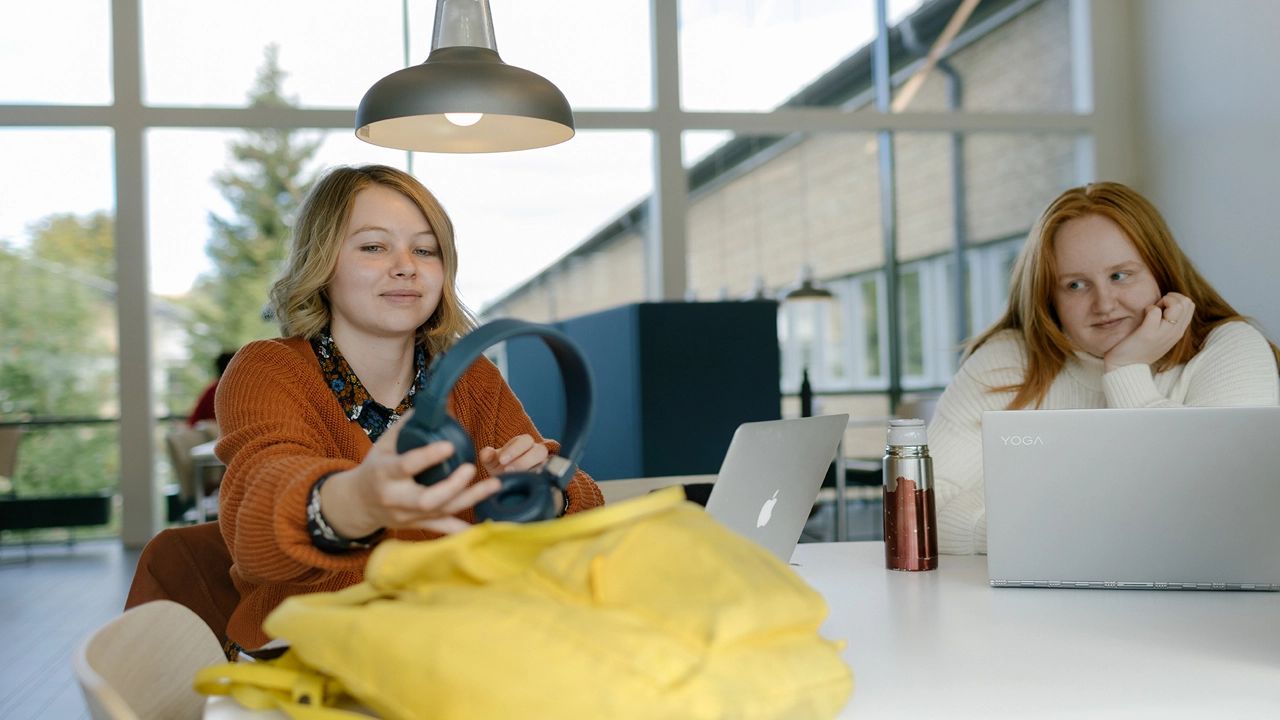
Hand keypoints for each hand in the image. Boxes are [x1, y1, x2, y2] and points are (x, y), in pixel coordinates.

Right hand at [318, 409, 500, 537]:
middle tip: (471, 469)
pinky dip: (463, 530)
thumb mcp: (382, 446)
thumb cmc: (374, 469)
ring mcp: (408, 516)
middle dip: (452, 486)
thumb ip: (406, 427)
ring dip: (470, 500)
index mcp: (385, 474)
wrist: (358, 504)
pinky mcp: (418, 525)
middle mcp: (396, 498)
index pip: (407, 466)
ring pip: (441, 513)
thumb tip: (430, 406)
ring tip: (494, 485)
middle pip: (426, 499)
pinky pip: (443, 530)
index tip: (449, 446)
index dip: (428, 456)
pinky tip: (486, 528)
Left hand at [477, 434, 548, 477]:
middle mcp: (535, 451)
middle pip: (540, 450)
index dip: (515, 449)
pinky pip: (546, 476)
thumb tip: (486, 452)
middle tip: (508, 470)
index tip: (502, 460)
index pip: (526, 440)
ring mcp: (541, 463)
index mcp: (523, 442)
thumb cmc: (500, 465)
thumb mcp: (491, 461)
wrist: (506, 478)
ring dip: (530, 469)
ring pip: (545, 462)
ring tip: (516, 476)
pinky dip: (535, 479)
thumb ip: (487, 456)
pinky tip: (523, 483)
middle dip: (524, 460)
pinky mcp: (544, 475)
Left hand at [1103, 292, 1193, 372]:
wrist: (1126, 368)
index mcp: (1179, 331)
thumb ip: (1168, 321)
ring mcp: (1163, 333)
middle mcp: (1175, 332)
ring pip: (1177, 305)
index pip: (1190, 305)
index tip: (1162, 308)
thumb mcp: (1161, 335)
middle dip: (1171, 298)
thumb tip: (1167, 302)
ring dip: (1162, 302)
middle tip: (1157, 308)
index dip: (1176, 300)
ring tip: (1151, 312)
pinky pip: (1154, 311)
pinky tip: (1142, 317)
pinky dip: (1148, 308)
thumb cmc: (1140, 348)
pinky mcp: (1148, 334)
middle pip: (1187, 302)